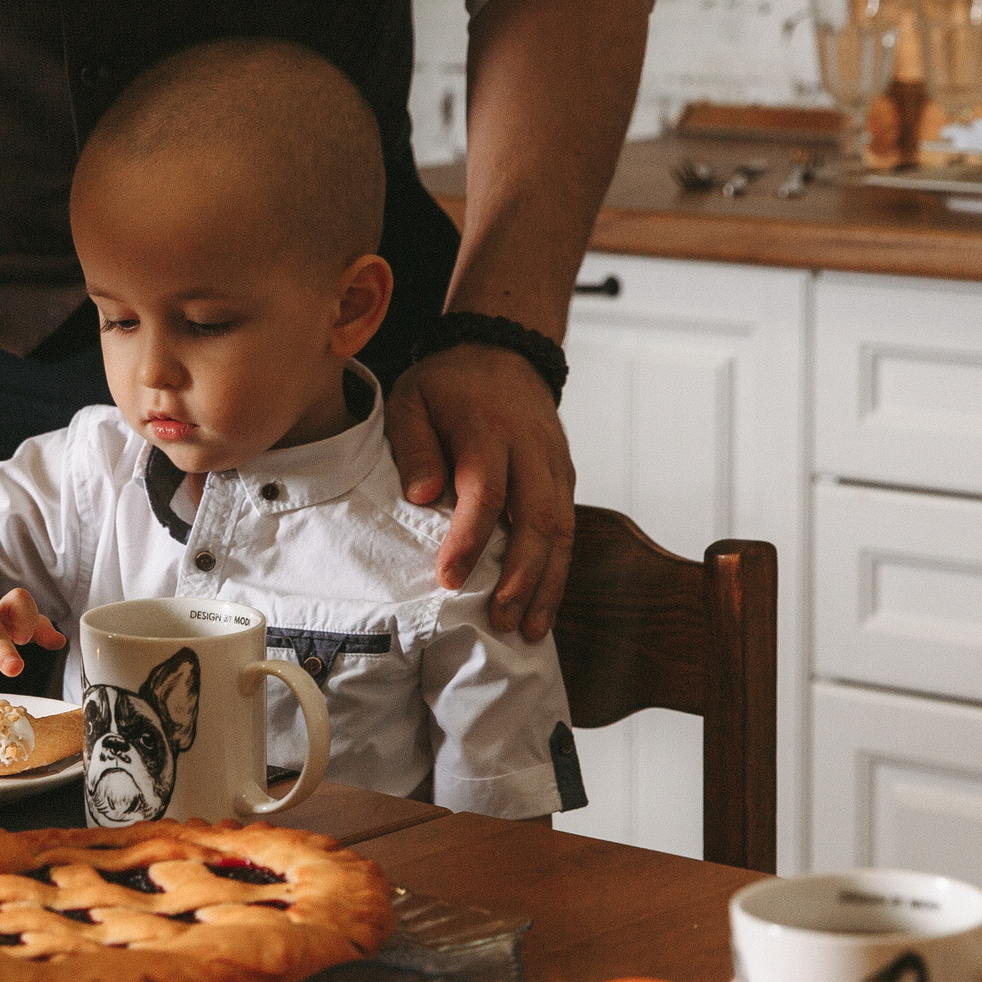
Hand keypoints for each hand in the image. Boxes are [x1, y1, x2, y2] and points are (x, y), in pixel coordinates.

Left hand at [386, 344, 575, 639]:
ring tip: (528, 629)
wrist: (503, 352)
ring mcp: (555, 464)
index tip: (449, 579)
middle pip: (537, 519)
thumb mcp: (412, 400)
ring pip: (562, 530)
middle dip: (520, 576)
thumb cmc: (448, 384)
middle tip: (498, 620)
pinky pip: (568, 528)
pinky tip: (542, 606)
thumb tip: (422, 497)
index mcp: (488, 429)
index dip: (469, 539)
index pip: (485, 491)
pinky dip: (558, 571)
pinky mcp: (565, 477)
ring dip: (547, 584)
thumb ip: (415, 446)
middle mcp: (531, 449)